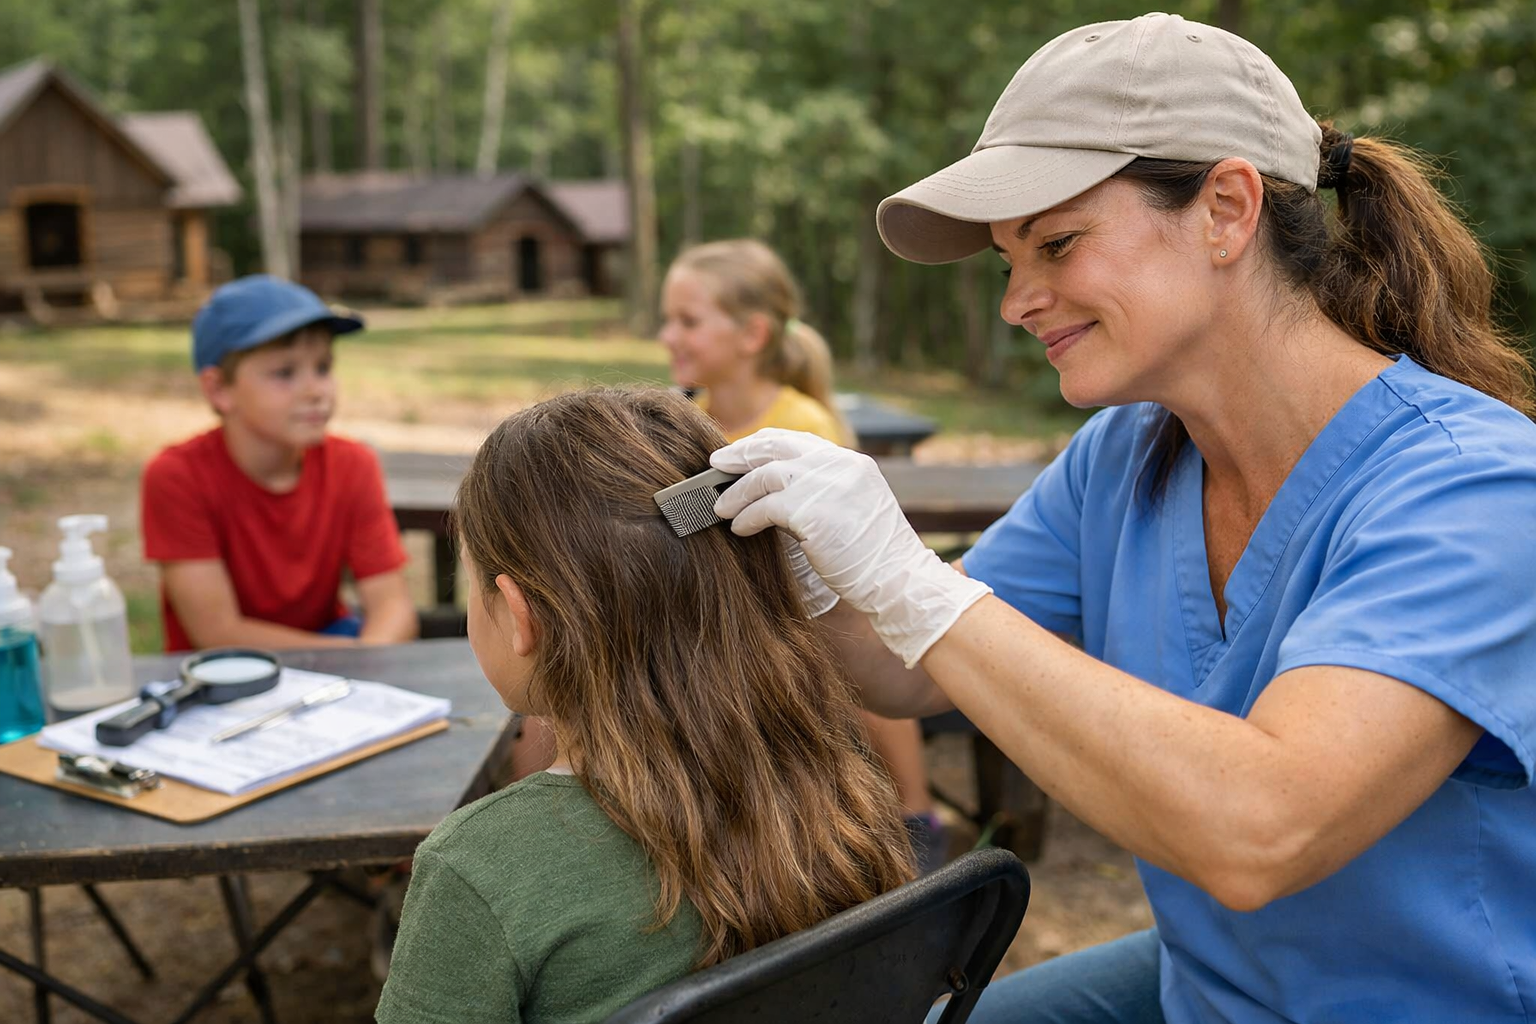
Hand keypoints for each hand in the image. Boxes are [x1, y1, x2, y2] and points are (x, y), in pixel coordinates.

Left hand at [712, 429, 990, 667]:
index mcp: (852, 463)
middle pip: (776, 446)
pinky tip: (739, 528)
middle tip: (716, 465)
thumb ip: (822, 493)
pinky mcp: (812, 510)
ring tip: (721, 507)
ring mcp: (827, 484)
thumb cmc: (874, 559)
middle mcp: (840, 465)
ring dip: (738, 491)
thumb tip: (773, 493)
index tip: (741, 454)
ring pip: (766, 475)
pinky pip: (766, 507)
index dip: (765, 445)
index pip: (799, 441)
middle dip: (741, 454)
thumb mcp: (852, 511)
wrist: (898, 581)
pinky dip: (747, 516)